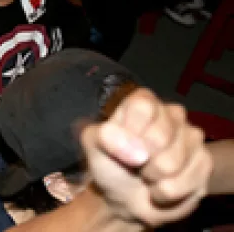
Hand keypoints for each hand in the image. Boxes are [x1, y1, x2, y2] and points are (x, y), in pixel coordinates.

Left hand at [81, 88, 212, 226]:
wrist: (126, 198)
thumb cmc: (110, 163)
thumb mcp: (93, 145)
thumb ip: (103, 136)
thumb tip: (135, 150)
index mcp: (144, 101)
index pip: (142, 108)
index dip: (129, 133)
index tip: (121, 144)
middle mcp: (172, 113)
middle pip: (159, 138)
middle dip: (140, 160)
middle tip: (135, 163)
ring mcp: (192, 137)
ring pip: (171, 163)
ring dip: (152, 178)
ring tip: (147, 175)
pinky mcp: (204, 163)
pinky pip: (185, 183)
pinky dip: (166, 192)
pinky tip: (161, 186)